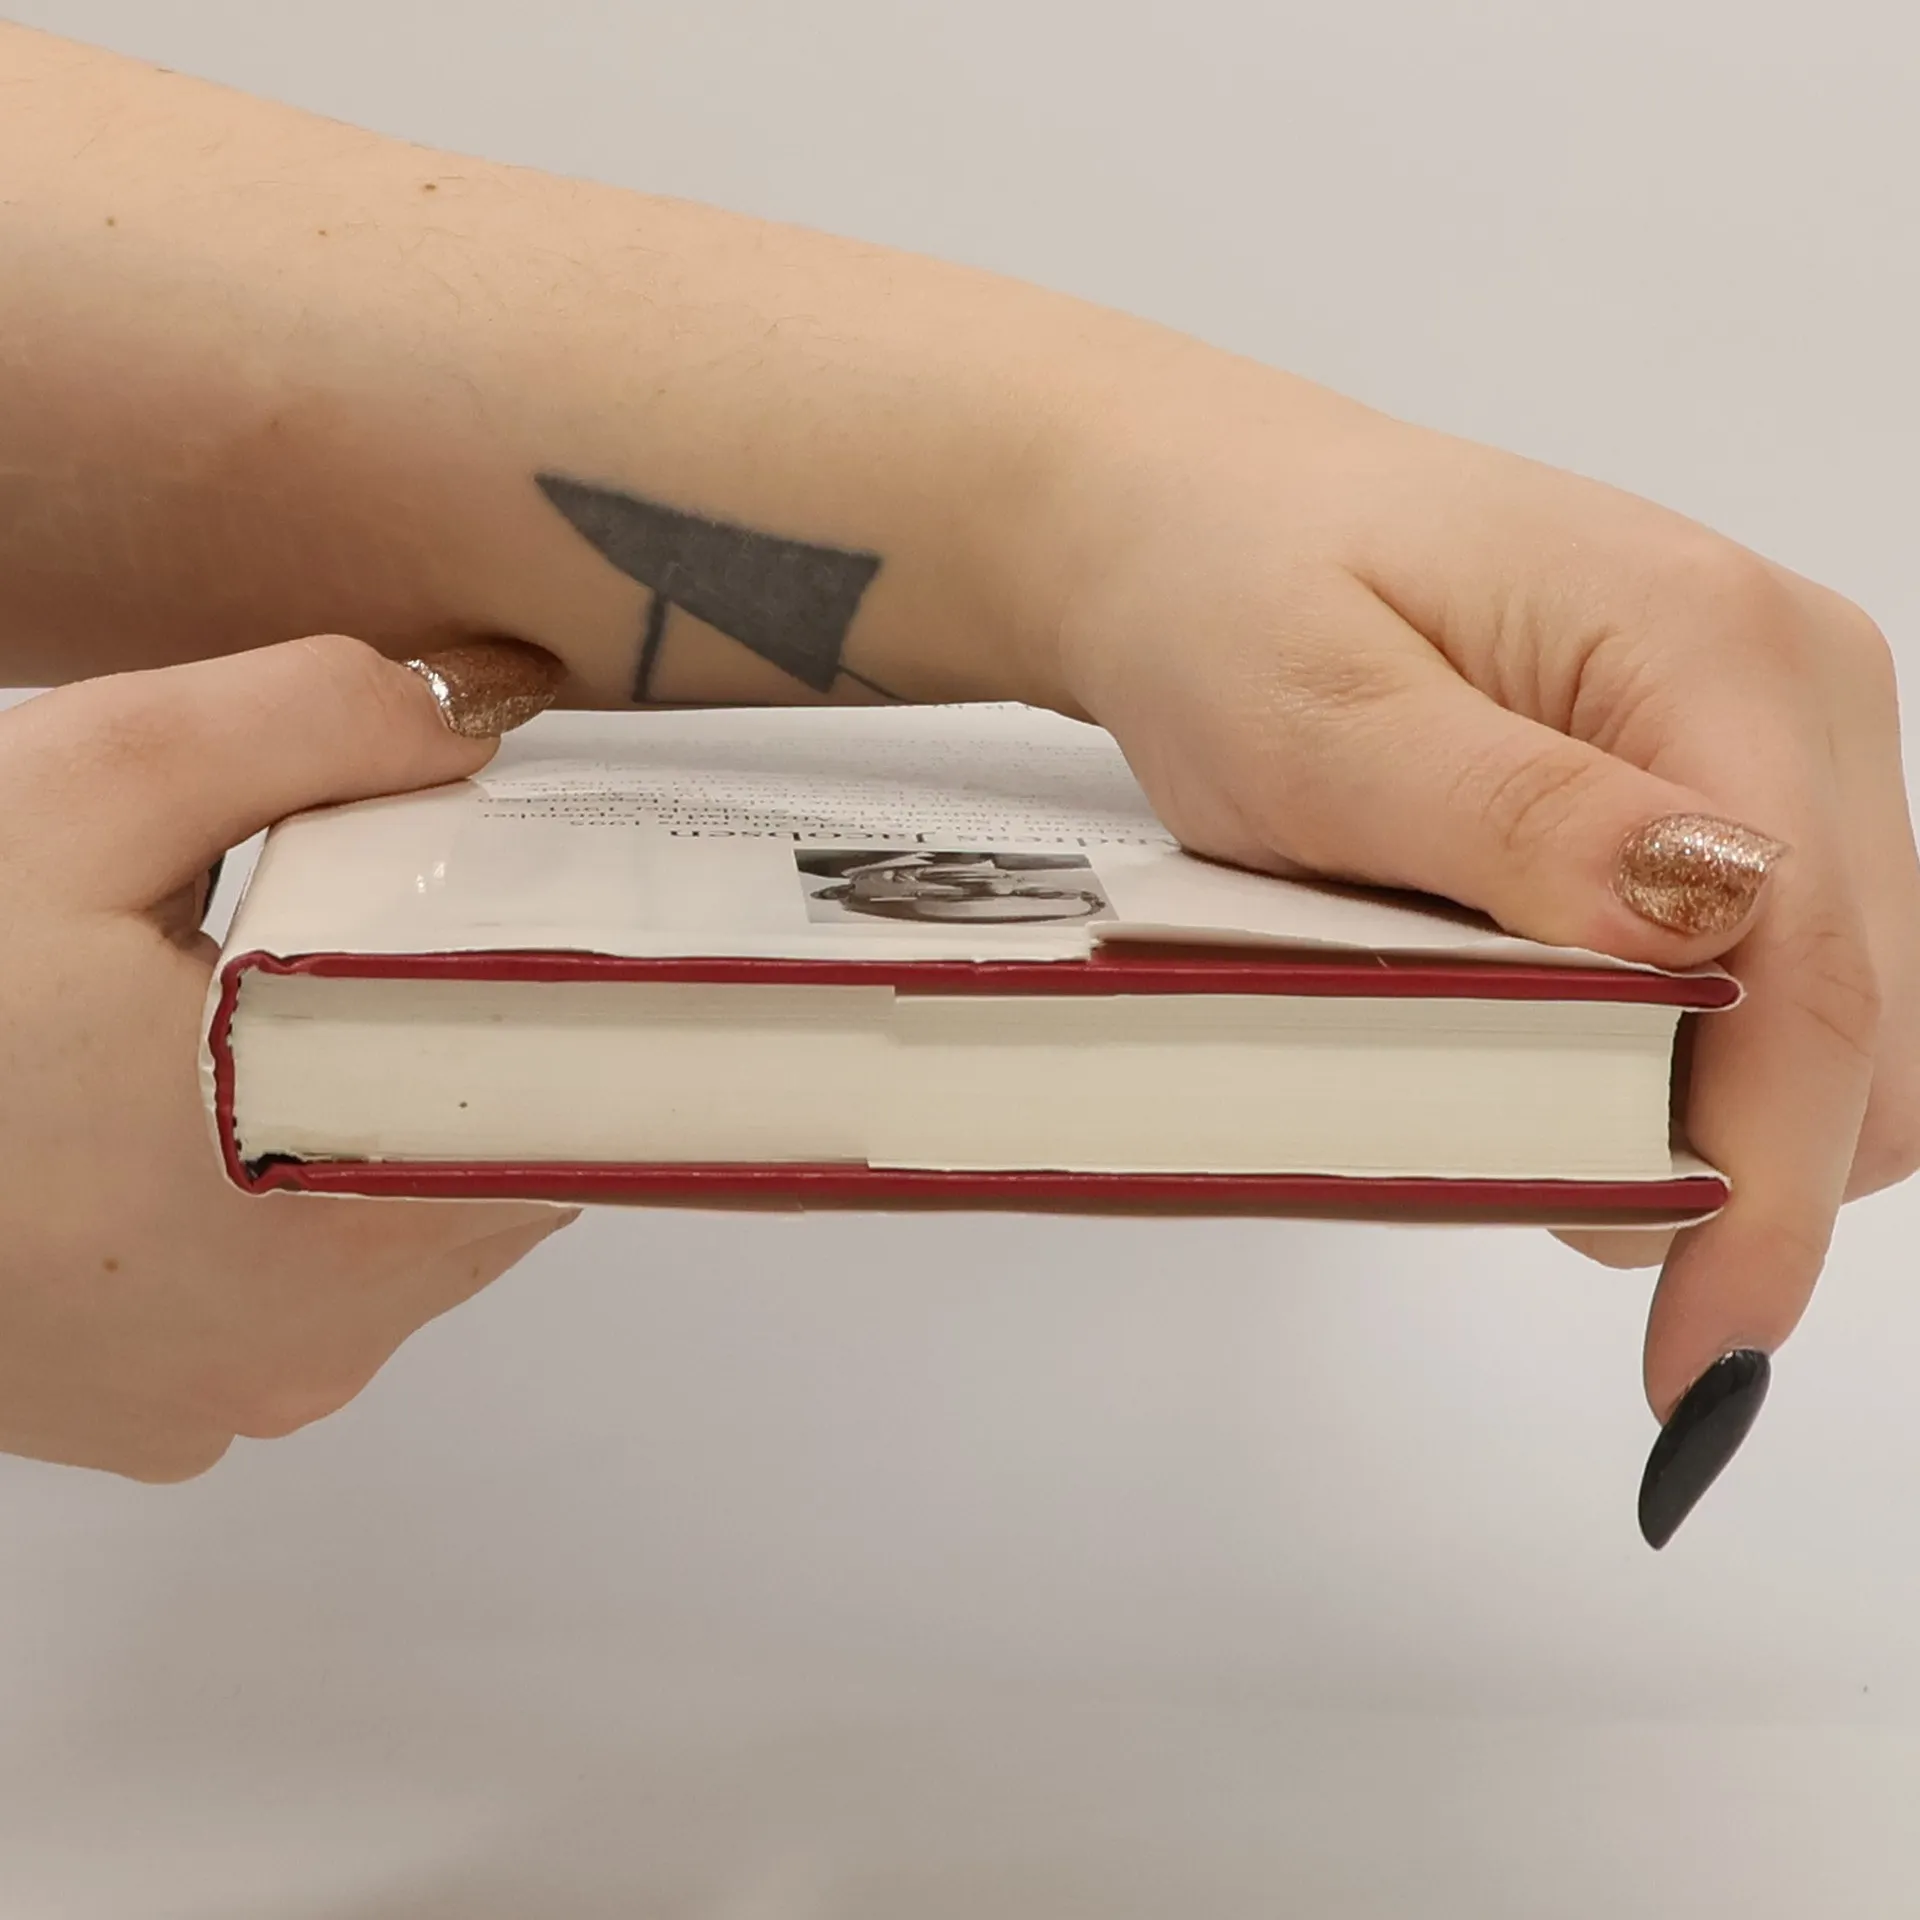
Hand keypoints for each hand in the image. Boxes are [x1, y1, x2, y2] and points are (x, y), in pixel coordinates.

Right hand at [0, 634, 569, 1479]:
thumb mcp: (84, 790)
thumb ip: (307, 723)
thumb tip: (475, 713)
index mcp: (328, 1202)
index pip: (573, 1109)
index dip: (591, 1007)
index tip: (590, 928)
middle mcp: (311, 1339)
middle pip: (492, 1168)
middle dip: (476, 1048)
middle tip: (428, 939)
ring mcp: (238, 1397)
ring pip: (408, 1237)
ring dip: (387, 1123)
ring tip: (311, 1018)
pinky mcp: (167, 1421)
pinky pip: (307, 1298)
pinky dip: (302, 1204)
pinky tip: (227, 1117)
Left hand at [1037, 347, 1917, 1531]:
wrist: (1196, 522)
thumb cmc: (1233, 597)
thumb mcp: (1326, 727)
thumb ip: (1518, 823)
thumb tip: (1705, 919)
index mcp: (1709, 649)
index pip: (1812, 967)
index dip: (1773, 1181)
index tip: (1700, 1341)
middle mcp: (1787, 684)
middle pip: (1861, 1012)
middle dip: (1740, 1155)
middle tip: (1539, 1187)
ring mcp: (1773, 730)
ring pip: (1831, 1006)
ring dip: (1706, 1100)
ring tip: (1512, 1077)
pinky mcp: (1726, 774)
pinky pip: (1765, 961)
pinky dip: (1683, 1041)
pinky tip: (1556, 1024)